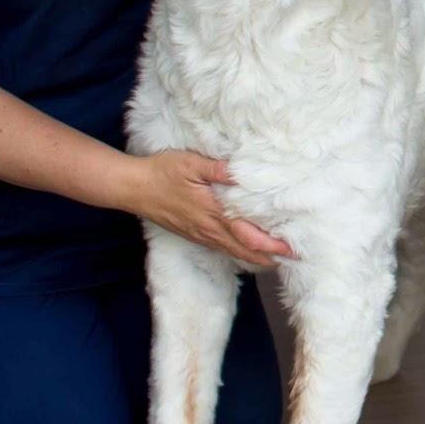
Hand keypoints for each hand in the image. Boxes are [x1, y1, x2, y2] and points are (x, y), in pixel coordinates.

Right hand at [125, 150, 292, 265]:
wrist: (132, 188)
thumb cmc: (161, 172)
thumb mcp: (190, 163)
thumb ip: (218, 169)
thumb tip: (242, 173)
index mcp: (211, 212)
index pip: (247, 234)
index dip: (270, 244)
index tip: (290, 249)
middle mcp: (208, 228)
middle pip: (244, 250)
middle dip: (269, 256)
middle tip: (292, 259)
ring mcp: (199, 234)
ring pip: (233, 252)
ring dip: (256, 258)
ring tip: (277, 260)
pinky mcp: (193, 234)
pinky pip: (221, 248)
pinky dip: (239, 253)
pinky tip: (247, 252)